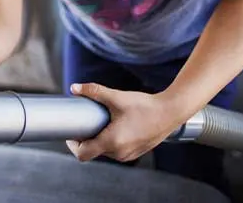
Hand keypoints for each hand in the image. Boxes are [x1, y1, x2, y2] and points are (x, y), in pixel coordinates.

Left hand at [65, 83, 182, 162]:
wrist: (170, 112)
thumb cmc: (145, 106)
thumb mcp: (117, 97)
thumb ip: (94, 91)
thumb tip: (74, 88)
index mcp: (112, 142)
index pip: (83, 154)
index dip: (73, 145)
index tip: (71, 132)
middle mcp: (119, 153)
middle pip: (93, 151)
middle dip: (86, 138)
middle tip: (85, 121)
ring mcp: (128, 155)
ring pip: (104, 151)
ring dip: (99, 139)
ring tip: (100, 122)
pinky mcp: (135, 152)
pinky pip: (116, 150)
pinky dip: (110, 141)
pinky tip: (113, 127)